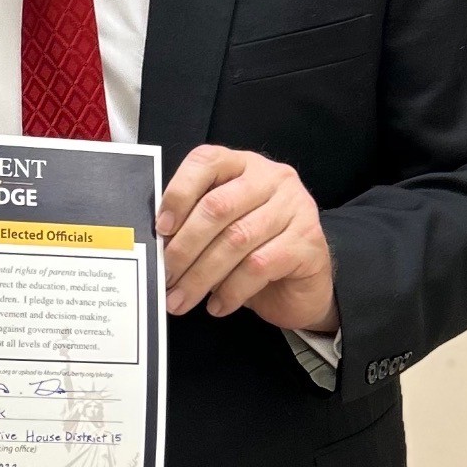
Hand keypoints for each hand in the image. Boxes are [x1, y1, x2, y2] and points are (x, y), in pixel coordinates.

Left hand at [155, 144, 337, 335]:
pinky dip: (231, 290)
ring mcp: (295, 208)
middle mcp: (273, 178)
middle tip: (166, 276)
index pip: (206, 161)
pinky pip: (259, 266)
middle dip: (184, 247)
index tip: (161, 229)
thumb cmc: (255, 254)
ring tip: (182, 298)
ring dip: (201, 276)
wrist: (303, 288)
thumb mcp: (222, 231)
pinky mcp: (308, 242)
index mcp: (244, 165)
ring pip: (236, 240)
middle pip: (217, 206)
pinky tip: (217, 305)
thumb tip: (159, 243)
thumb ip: (195, 224)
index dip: (179, 194)